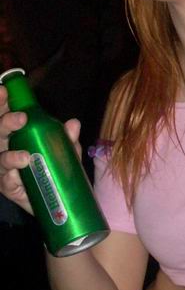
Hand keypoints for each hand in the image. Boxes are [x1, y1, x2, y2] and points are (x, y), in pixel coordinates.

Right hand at [0, 85, 81, 214]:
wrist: (57, 200)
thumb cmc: (55, 167)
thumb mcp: (65, 151)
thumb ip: (68, 139)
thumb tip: (73, 124)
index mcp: (17, 133)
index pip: (5, 113)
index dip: (2, 101)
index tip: (4, 90)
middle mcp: (6, 146)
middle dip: (6, 122)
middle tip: (21, 118)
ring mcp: (3, 166)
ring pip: (0, 156)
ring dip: (9, 156)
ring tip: (24, 156)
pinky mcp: (7, 185)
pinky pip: (5, 178)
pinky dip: (11, 175)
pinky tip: (17, 173)